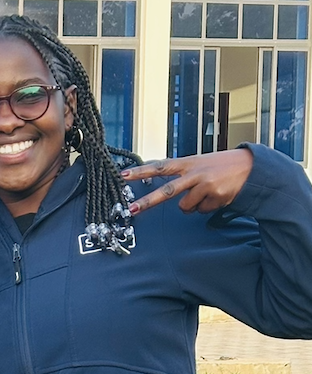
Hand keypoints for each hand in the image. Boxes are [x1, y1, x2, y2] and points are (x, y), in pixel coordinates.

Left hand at [120, 150, 253, 215]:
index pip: (160, 167)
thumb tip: (165, 192)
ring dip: (193, 205)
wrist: (251, 167)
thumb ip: (182, 174)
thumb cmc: (221, 166)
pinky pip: (202, 210)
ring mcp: (205, 185)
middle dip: (147, 202)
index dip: (141, 171)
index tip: (123, 175)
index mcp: (188, 163)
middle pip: (166, 191)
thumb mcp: (200, 164)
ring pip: (185, 207)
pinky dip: (207, 207)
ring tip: (207, 193)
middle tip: (131, 210)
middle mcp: (194, 173)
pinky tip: (218, 195)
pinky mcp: (215, 196)